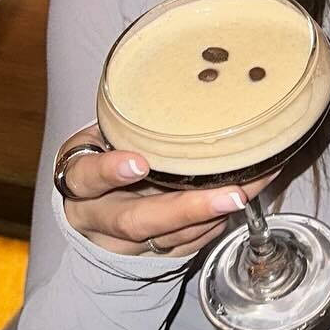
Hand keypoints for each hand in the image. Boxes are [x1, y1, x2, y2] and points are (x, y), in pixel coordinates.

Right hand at [52, 129, 277, 258]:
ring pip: (168, 238)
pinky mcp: (150, 254)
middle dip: (187, 210)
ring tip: (250, 191)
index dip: (109, 172)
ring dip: (214, 216)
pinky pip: (185, 245)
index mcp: (79, 180)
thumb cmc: (98, 156)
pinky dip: (215, 224)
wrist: (87, 206)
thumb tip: (185, 76)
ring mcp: (125, 242)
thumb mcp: (97, 134)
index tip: (139, 163)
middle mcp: (99, 217)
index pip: (86, 177)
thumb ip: (125, 120)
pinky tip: (242, 201)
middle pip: (136, 221)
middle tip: (230, 194)